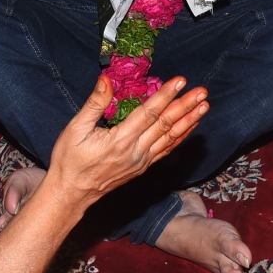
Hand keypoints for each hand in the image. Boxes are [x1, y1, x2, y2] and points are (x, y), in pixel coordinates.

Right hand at [44, 75, 207, 207]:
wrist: (70, 194)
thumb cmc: (69, 160)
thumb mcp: (75, 129)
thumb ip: (94, 104)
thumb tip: (106, 79)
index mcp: (120, 140)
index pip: (149, 113)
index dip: (166, 95)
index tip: (180, 80)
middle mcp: (135, 152)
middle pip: (166, 124)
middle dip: (185, 106)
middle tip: (202, 92)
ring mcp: (141, 162)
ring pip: (170, 138)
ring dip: (188, 121)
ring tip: (204, 106)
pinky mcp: (142, 167)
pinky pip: (166, 150)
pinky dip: (180, 138)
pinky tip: (190, 127)